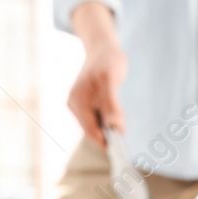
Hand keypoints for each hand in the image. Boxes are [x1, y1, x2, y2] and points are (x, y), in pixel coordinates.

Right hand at [66, 0, 125, 147]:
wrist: (102, 47)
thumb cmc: (108, 61)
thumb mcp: (111, 79)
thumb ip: (111, 103)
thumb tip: (114, 126)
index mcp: (78, 100)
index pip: (90, 129)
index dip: (104, 141)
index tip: (118, 151)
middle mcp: (74, 103)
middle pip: (90, 129)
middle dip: (106, 137)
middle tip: (123, 142)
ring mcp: (77, 103)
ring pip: (92, 125)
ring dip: (105, 131)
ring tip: (120, 132)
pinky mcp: (82, 103)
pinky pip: (93, 118)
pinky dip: (103, 123)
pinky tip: (114, 121)